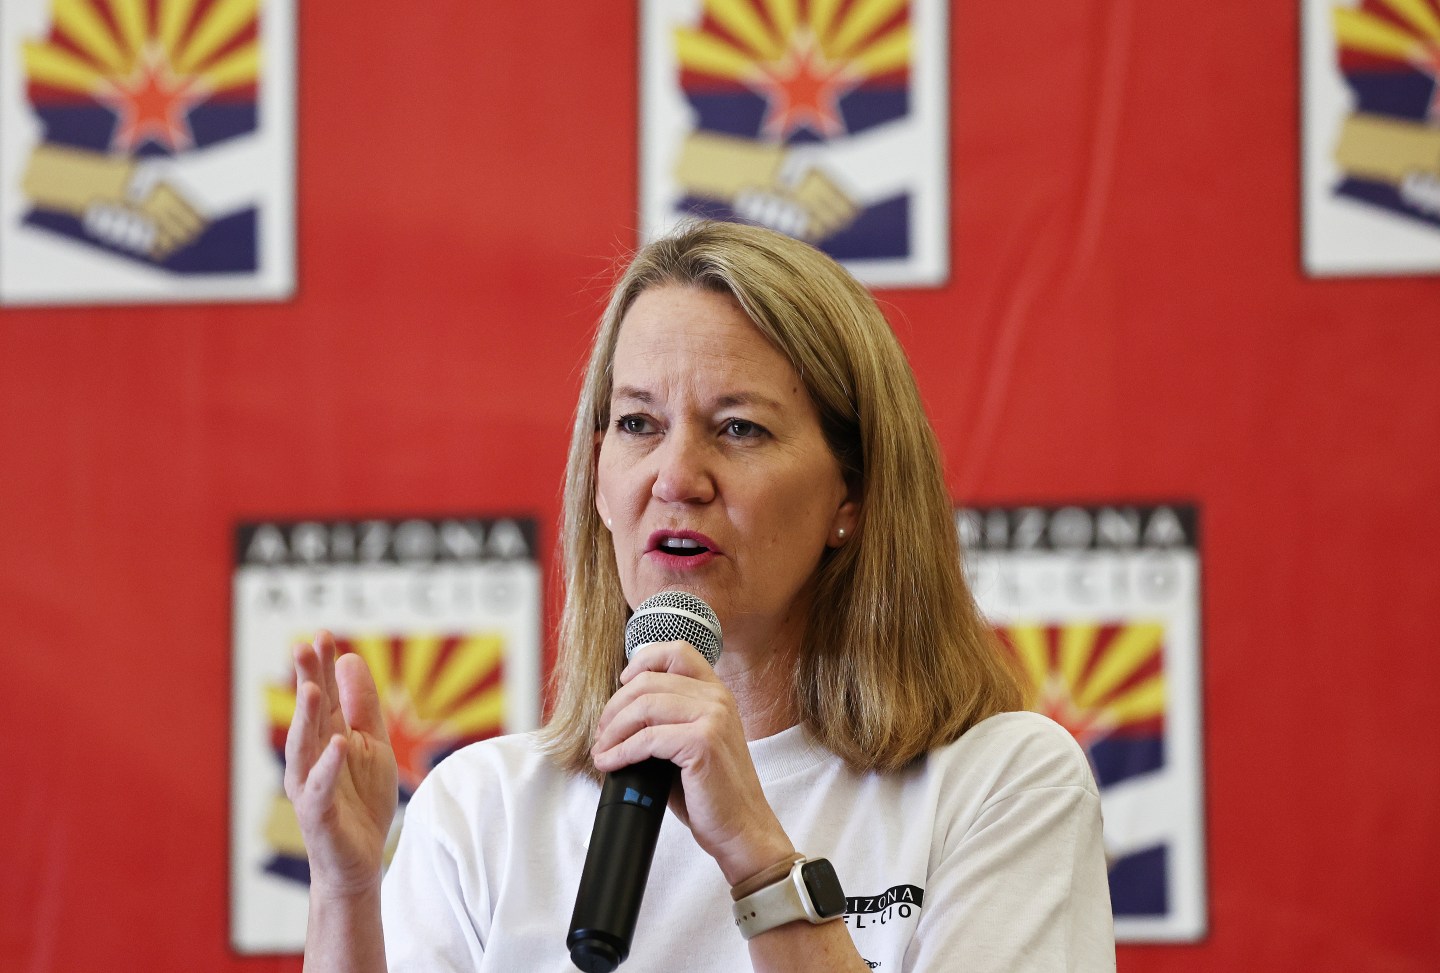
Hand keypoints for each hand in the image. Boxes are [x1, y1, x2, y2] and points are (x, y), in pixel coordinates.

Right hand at [283, 631, 397, 897]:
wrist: (359, 860)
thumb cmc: (362, 800)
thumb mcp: (373, 743)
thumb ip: (362, 704)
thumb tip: (351, 658)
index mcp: (326, 737)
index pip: (323, 695)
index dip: (322, 667)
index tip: (323, 634)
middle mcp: (311, 757)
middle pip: (310, 714)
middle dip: (307, 680)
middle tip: (303, 646)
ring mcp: (310, 785)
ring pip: (305, 747)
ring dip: (306, 718)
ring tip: (310, 688)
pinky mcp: (318, 813)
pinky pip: (322, 787)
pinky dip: (329, 767)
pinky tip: (339, 745)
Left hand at [590, 641, 794, 884]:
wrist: (741, 828)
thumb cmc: (712, 791)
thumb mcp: (691, 742)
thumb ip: (666, 719)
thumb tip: (618, 714)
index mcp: (716, 692)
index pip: (677, 652)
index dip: (642, 661)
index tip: (622, 685)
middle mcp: (717, 698)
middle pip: (649, 681)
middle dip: (615, 707)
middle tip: (602, 734)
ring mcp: (712, 717)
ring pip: (644, 706)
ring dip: (613, 730)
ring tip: (602, 750)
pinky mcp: (702, 742)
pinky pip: (647, 738)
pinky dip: (621, 751)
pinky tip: (611, 763)